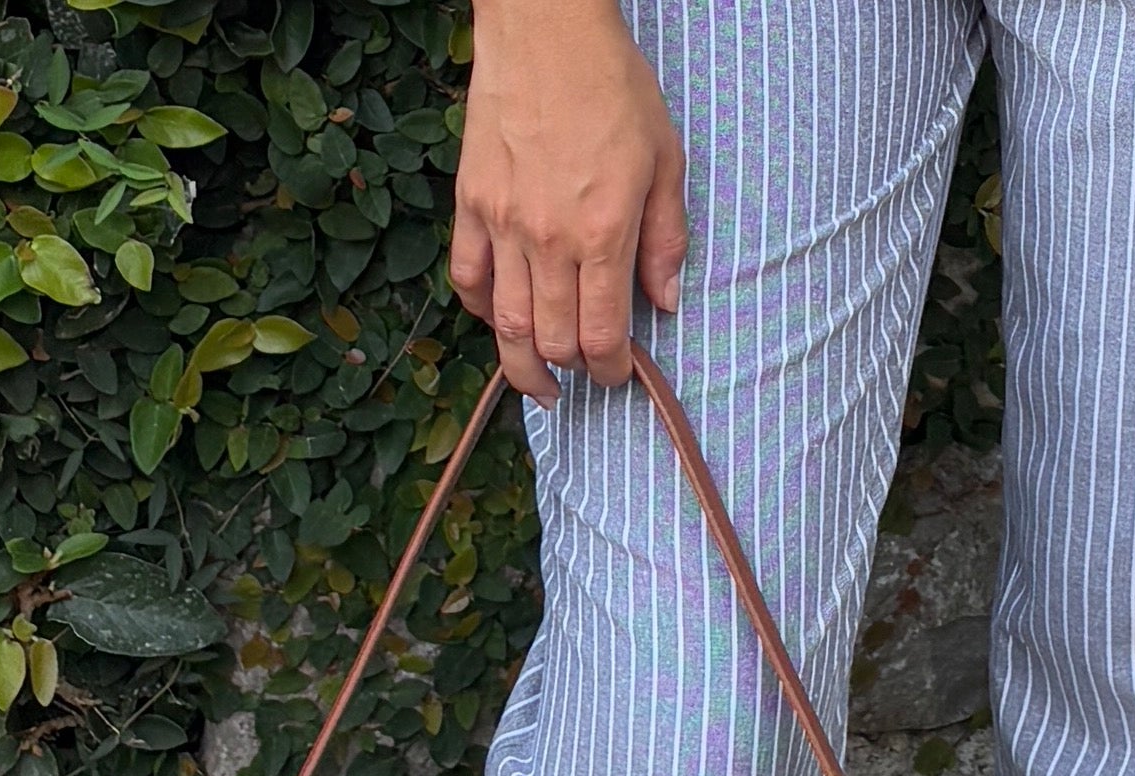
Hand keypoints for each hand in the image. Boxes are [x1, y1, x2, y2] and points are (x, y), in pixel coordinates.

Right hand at [450, 0, 687, 403]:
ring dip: (523, 365)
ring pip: (507, 325)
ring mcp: (503, 226)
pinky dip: (482, 310)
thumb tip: (664, 303)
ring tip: (539, 381)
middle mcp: (550, 241)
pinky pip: (468, 280)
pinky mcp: (471, 205)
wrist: (546, 31)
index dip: (612, 370)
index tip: (618, 373)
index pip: (603, 335)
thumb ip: (665, 238)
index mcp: (603, 234)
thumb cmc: (612, 86)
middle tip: (583, 372)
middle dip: (572, 369)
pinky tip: (500, 320)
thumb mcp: (664, 159)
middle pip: (553, 341)